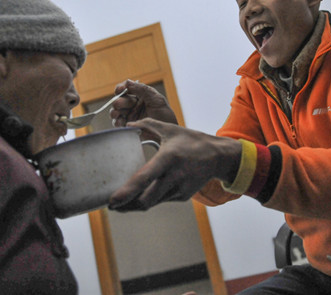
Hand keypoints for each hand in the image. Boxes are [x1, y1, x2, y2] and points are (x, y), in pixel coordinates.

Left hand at [108, 118, 241, 210]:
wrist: (218, 156)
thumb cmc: (192, 141)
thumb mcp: (171, 129)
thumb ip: (148, 125)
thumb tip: (128, 124)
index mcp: (168, 158)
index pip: (144, 178)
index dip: (126, 192)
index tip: (112, 201)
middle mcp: (174, 176)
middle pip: (145, 200)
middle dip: (127, 206)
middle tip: (112, 205)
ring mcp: (180, 188)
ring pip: (152, 203)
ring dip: (136, 205)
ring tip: (122, 204)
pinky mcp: (183, 196)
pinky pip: (162, 200)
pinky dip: (150, 199)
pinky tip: (141, 196)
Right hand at [110, 80, 177, 128]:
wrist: (167, 130)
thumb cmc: (164, 113)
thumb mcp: (155, 98)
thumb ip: (142, 89)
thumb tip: (128, 82)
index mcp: (138, 95)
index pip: (125, 89)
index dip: (120, 88)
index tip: (119, 89)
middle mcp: (131, 104)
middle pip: (118, 100)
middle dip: (118, 102)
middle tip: (119, 104)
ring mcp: (129, 115)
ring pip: (115, 112)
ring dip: (114, 112)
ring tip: (116, 114)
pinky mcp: (128, 126)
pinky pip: (118, 124)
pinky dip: (117, 122)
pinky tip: (120, 122)